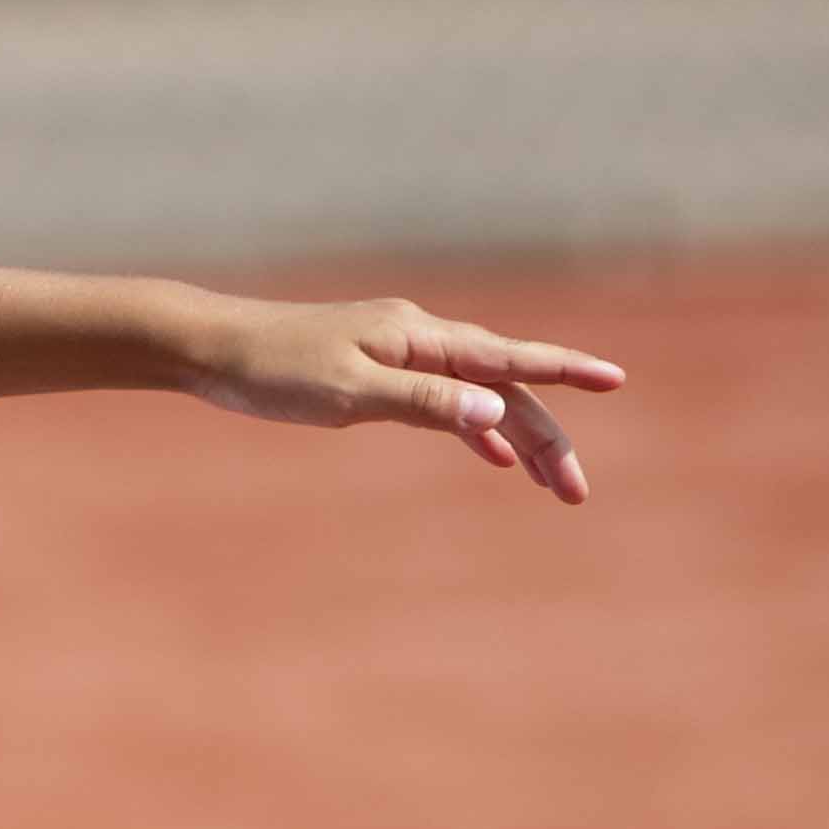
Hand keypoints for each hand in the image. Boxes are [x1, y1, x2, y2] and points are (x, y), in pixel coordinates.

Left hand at [179, 295, 622, 503]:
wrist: (214, 350)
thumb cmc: (273, 370)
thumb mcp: (348, 393)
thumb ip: (422, 402)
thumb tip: (491, 410)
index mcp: (419, 336)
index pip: (507, 356)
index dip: (563, 370)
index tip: (614, 380)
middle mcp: (420, 338)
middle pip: (502, 387)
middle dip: (545, 436)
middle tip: (576, 492)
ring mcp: (402, 354)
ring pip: (477, 396)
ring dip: (516, 438)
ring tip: (551, 485)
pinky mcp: (380, 373)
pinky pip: (445, 401)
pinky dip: (474, 429)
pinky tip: (494, 457)